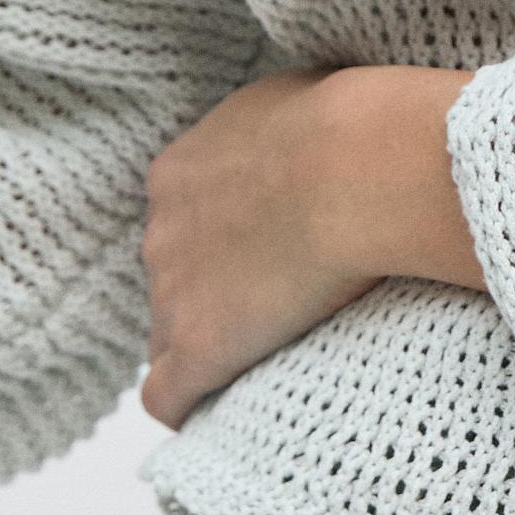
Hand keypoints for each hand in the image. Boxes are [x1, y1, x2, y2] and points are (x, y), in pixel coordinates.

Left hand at [139, 63, 482, 429]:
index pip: (180, 221)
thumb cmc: (342, 126)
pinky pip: (166, 395)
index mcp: (177, 173)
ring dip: (206, 346)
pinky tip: (210, 415)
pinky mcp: (198, 348)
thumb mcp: (294, 100)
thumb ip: (274, 129)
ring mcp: (173, 293)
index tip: (264, 253)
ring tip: (259, 361)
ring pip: (167, 334)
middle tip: (276, 302)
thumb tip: (305, 132)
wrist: (353, 168)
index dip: (221, 242)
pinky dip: (186, 406)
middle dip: (212, 291)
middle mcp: (161, 232)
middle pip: (171, 277)